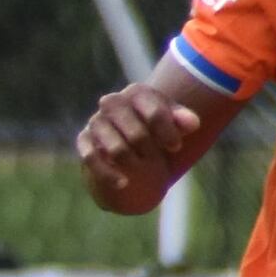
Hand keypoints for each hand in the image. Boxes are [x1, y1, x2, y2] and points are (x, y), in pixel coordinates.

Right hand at [78, 77, 220, 214]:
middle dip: (150, 150)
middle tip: (159, 159)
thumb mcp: (175, 121)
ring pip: (116, 149)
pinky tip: (124, 184)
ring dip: (133, 163)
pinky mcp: (83, 139)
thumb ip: (185, 120)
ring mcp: (96, 121)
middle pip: (137, 134)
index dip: (168, 134)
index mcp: (137, 92)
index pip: (155, 114)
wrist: (130, 131)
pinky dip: (108, 174)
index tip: (176, 147)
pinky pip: (92, 158)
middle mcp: (112, 102)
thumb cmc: (157, 126)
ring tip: (143, 169)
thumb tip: (192, 124)